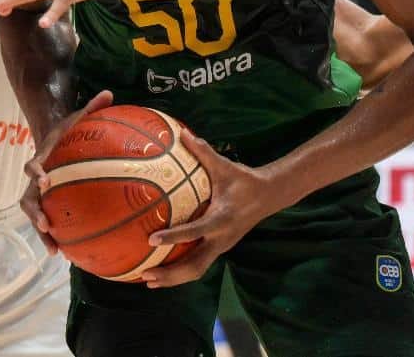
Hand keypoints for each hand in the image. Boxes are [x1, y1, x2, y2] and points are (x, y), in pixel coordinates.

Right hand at [21, 90, 114, 252]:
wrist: (52, 138)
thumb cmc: (68, 129)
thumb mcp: (78, 116)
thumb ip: (92, 107)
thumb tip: (109, 93)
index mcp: (42, 157)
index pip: (33, 165)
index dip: (36, 172)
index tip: (45, 180)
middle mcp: (36, 179)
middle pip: (28, 199)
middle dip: (34, 214)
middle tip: (46, 225)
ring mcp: (40, 193)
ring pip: (34, 216)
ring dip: (42, 233)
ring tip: (55, 251)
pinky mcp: (47, 203)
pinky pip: (49, 221)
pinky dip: (56, 236)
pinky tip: (70, 253)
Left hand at [140, 131, 274, 288]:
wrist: (269, 196)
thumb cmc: (243, 180)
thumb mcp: (224, 166)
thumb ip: (203, 152)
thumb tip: (182, 133)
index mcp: (222, 219)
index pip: (196, 231)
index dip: (174, 237)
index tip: (152, 239)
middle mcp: (222, 238)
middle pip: (195, 266)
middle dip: (170, 274)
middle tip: (145, 275)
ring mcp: (221, 247)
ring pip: (196, 270)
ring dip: (172, 278)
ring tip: (147, 280)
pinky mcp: (219, 248)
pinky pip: (198, 265)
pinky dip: (180, 272)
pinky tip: (161, 272)